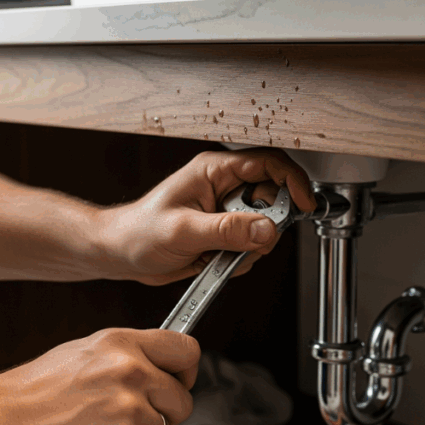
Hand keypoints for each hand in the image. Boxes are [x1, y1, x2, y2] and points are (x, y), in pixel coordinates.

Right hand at [0, 328, 199, 424]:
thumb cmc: (31, 393)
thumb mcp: (82, 354)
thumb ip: (126, 356)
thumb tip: (160, 365)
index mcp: (121, 343)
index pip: (186, 350)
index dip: (185, 372)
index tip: (178, 381)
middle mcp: (129, 372)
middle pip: (182, 400)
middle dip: (162, 414)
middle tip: (128, 419)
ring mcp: (128, 412)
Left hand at [96, 149, 315, 284]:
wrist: (120, 254)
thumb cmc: (138, 232)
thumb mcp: (184, 231)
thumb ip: (226, 230)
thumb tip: (265, 230)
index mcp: (213, 171)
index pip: (268, 163)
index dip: (292, 181)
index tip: (304, 205)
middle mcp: (223, 187)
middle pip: (272, 198)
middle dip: (266, 226)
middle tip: (248, 243)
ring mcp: (225, 211)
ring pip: (263, 227)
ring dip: (248, 247)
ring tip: (216, 253)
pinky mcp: (223, 233)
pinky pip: (249, 246)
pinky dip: (238, 259)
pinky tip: (212, 261)